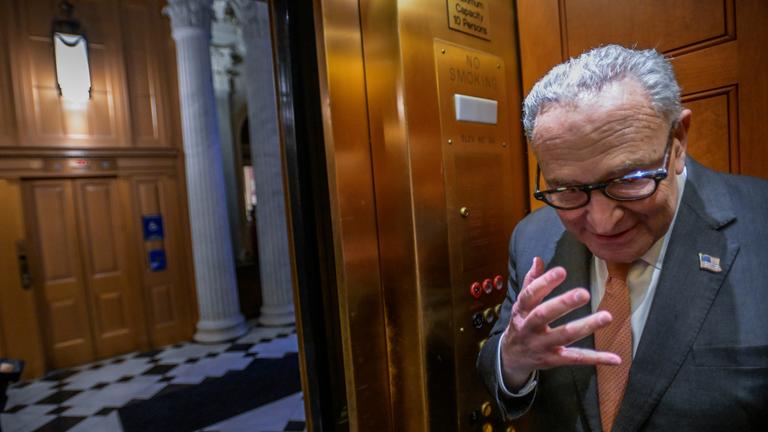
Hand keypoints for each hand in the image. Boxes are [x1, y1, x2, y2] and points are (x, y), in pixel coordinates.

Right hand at [499, 257, 620, 389]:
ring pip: (564, 336)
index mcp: (521, 310)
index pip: (530, 295)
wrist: (512, 357)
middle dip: (564, 304)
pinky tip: (615, 358)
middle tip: (584, 293)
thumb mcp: (521, 304)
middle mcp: (529, 328)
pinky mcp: (554, 360)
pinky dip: (596, 358)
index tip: (562, 271)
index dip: (544, 283)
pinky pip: (576, 358)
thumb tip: (538, 259)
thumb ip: (531, 282)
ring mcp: (542, 345)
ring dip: (586, 326)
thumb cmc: (521, 324)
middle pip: (544, 315)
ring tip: (607, 316)